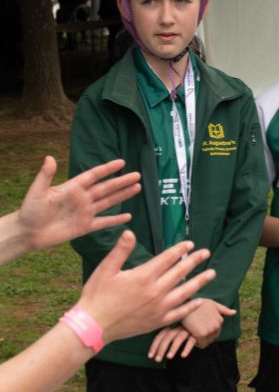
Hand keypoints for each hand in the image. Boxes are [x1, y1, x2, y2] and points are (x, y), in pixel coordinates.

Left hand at [20, 157, 140, 250]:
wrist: (28, 233)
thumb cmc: (30, 211)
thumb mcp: (36, 191)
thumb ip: (45, 175)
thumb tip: (49, 158)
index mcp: (72, 188)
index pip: (93, 176)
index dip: (107, 169)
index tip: (121, 162)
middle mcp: (82, 199)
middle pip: (106, 188)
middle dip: (122, 182)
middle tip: (137, 175)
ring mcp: (85, 213)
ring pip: (108, 202)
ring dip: (122, 195)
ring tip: (137, 188)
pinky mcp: (85, 227)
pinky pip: (104, 222)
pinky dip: (116, 220)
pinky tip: (128, 216)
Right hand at [76, 231, 214, 342]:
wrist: (93, 327)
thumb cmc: (96, 296)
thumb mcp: (106, 269)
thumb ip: (121, 250)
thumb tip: (129, 232)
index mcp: (143, 276)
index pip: (168, 259)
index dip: (180, 250)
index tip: (189, 243)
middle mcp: (155, 291)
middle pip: (180, 273)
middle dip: (195, 261)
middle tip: (206, 253)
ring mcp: (159, 308)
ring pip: (185, 292)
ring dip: (200, 281)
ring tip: (212, 273)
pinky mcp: (157, 322)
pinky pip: (180, 313)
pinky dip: (191, 306)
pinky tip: (200, 300)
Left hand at [148, 325, 197, 361]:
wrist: (212, 313)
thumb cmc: (195, 323)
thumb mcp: (183, 327)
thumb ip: (174, 334)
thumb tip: (162, 348)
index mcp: (175, 324)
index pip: (162, 334)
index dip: (155, 345)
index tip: (150, 356)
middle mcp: (181, 326)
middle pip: (168, 336)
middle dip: (161, 348)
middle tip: (157, 360)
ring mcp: (190, 328)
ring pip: (179, 338)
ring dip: (173, 348)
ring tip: (169, 357)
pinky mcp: (200, 331)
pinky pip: (192, 340)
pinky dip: (187, 348)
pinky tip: (183, 355)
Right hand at [181, 299, 235, 347]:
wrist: (185, 304)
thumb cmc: (197, 302)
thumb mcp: (212, 304)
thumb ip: (223, 309)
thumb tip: (234, 312)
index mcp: (220, 320)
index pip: (216, 333)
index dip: (207, 332)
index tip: (200, 327)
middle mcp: (216, 326)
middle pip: (212, 339)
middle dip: (205, 337)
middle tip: (195, 331)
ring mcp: (209, 330)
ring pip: (207, 342)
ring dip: (200, 340)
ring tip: (193, 332)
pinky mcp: (201, 334)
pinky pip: (201, 344)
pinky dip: (197, 343)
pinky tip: (191, 335)